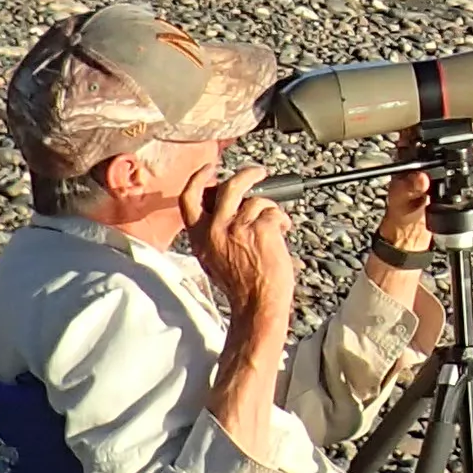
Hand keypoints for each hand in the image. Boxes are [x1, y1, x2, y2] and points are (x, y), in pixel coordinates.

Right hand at [186, 166, 298, 337]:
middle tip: (258, 173)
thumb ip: (214, 231)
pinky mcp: (261, 228)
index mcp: (199, 237)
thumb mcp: (213, 257)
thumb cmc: (240, 285)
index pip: (189, 199)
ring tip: (276, 224)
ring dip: (270, 208)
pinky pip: (273, 212)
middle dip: (247, 176)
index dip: (198, 178)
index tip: (209, 167)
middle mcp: (215, 229)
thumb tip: (229, 205)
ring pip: (257, 200)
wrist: (257, 304)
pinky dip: (281, 220)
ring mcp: (238, 227)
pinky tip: (282, 233)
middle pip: (228, 188)